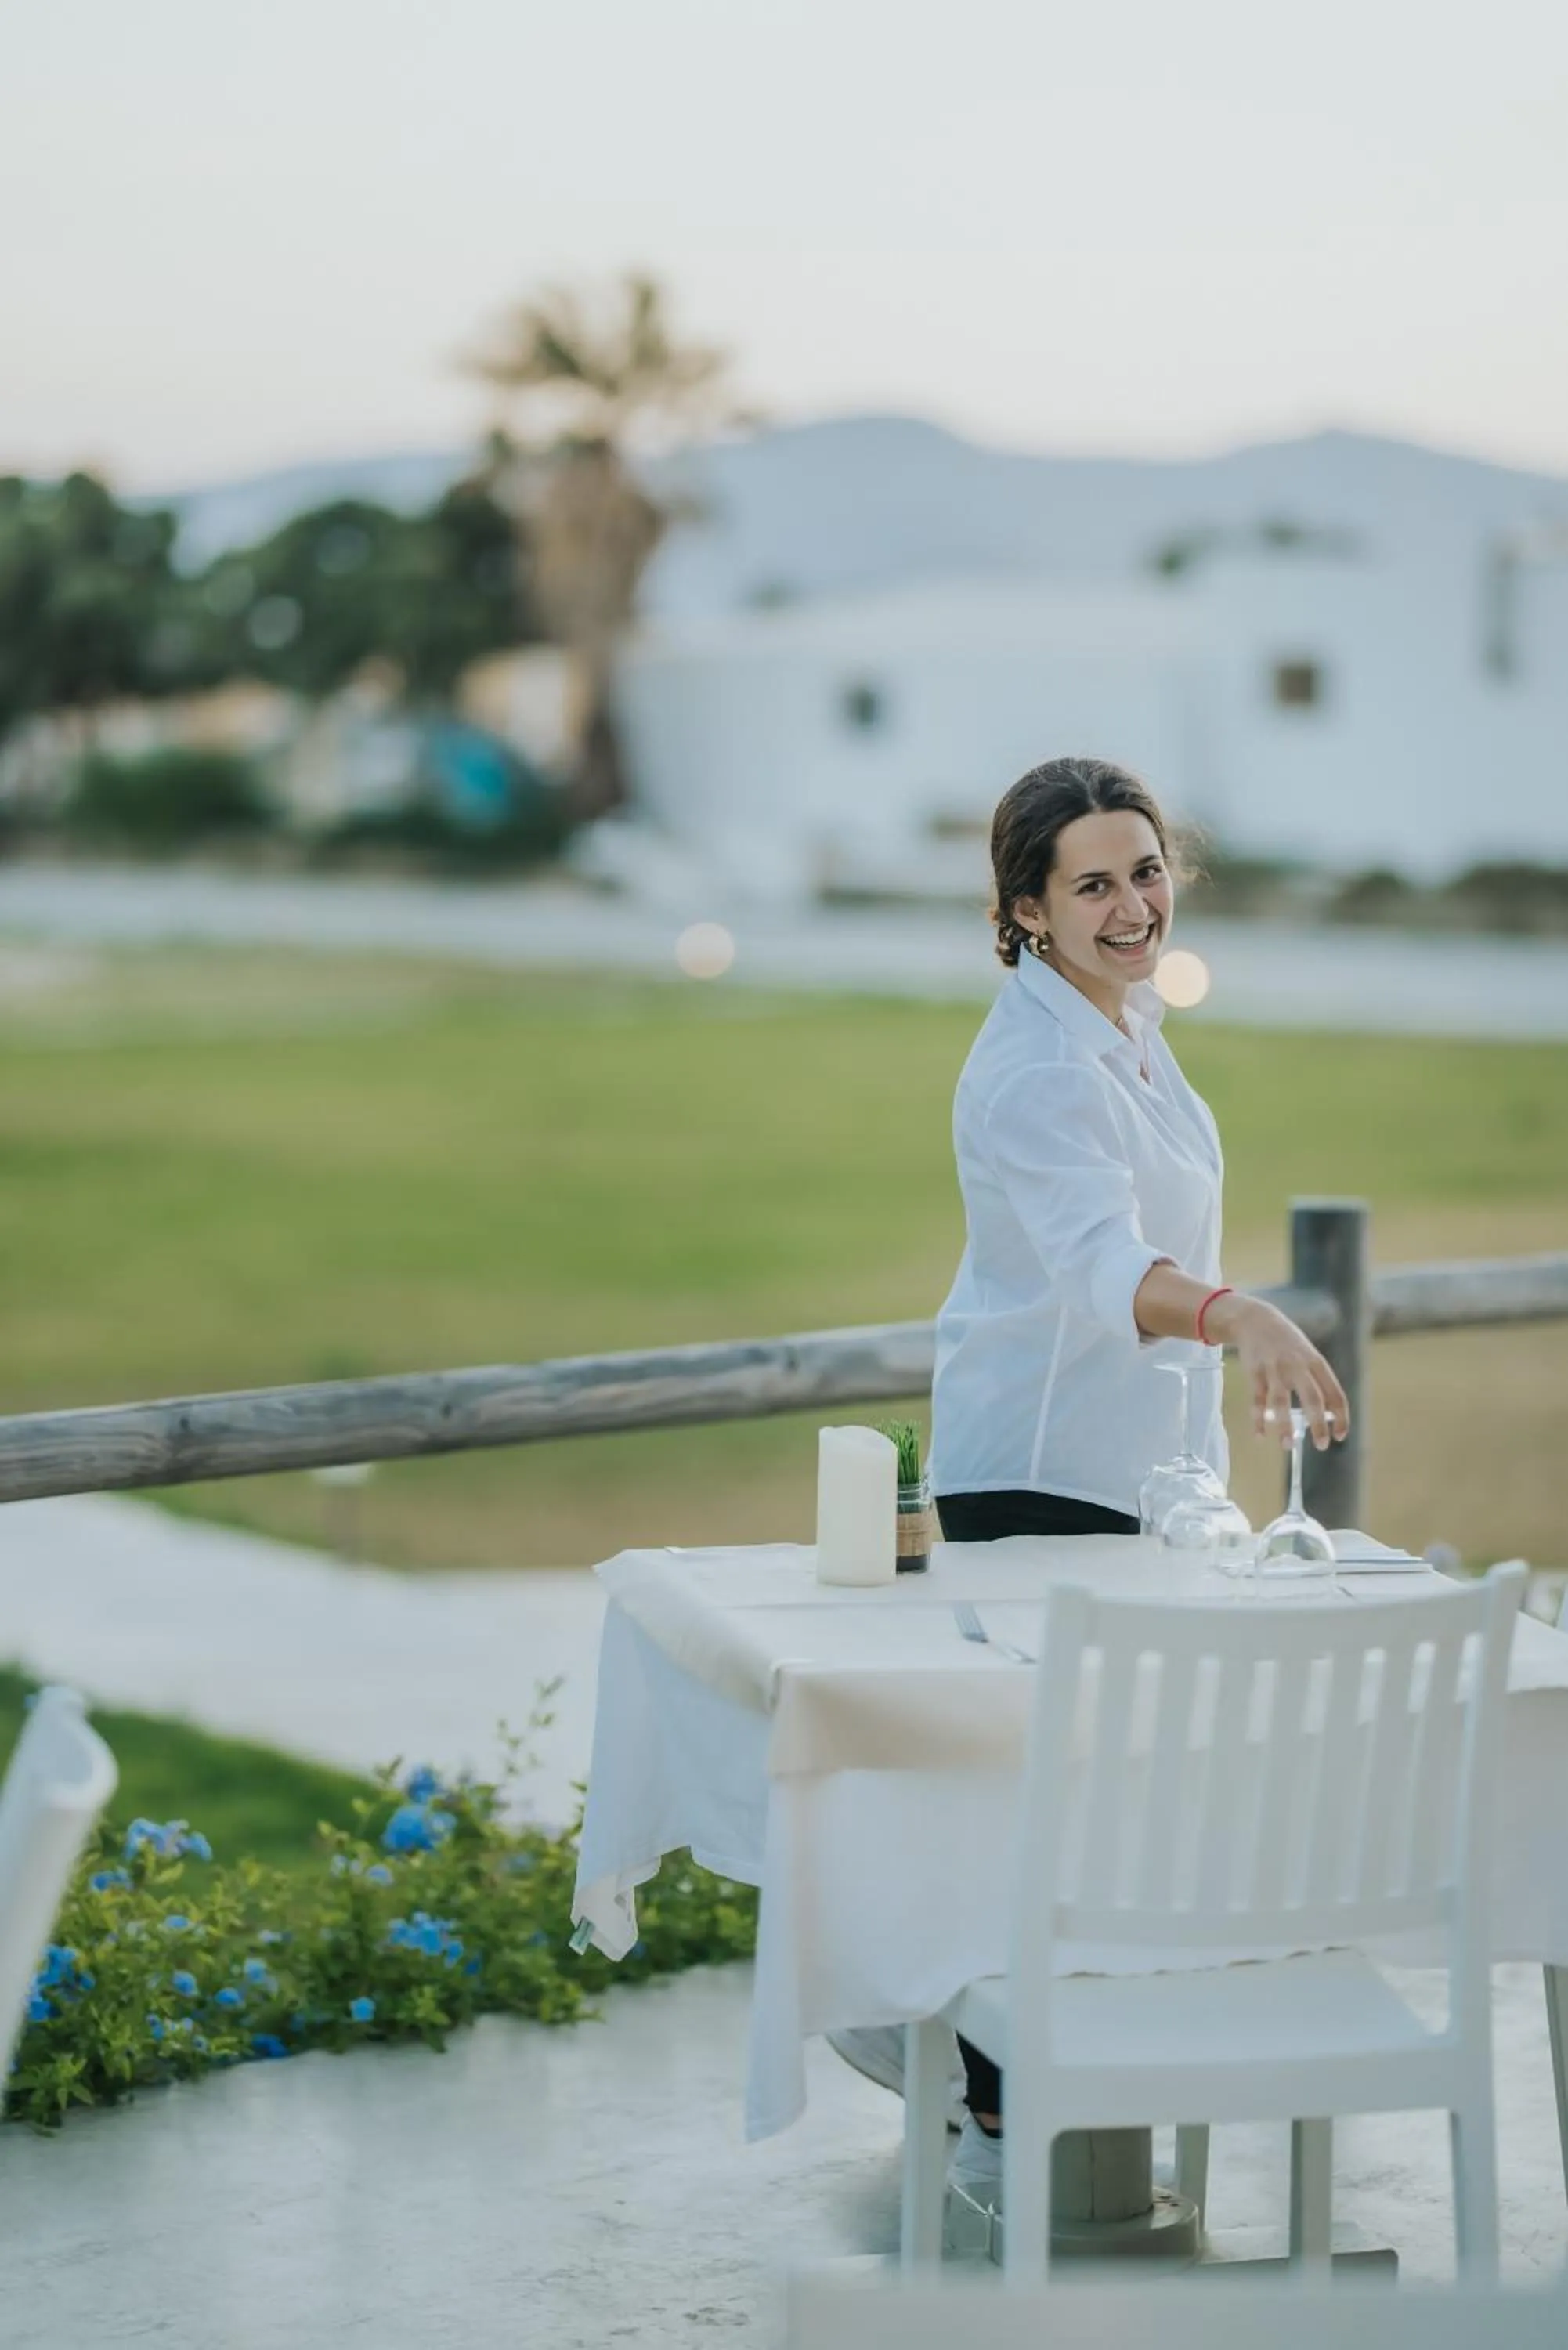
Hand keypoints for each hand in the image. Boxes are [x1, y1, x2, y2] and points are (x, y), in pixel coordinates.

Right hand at [1203, 1294, 1349, 1449]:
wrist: (1256, 1320)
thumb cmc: (1287, 1344)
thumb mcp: (1308, 1356)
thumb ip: (1317, 1382)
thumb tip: (1326, 1416)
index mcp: (1316, 1363)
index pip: (1335, 1393)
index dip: (1341, 1417)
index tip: (1340, 1436)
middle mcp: (1298, 1366)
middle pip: (1312, 1398)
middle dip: (1318, 1424)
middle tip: (1322, 1445)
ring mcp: (1275, 1369)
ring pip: (1281, 1401)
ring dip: (1285, 1426)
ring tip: (1288, 1446)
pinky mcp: (1255, 1372)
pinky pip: (1257, 1400)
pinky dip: (1258, 1420)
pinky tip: (1260, 1436)